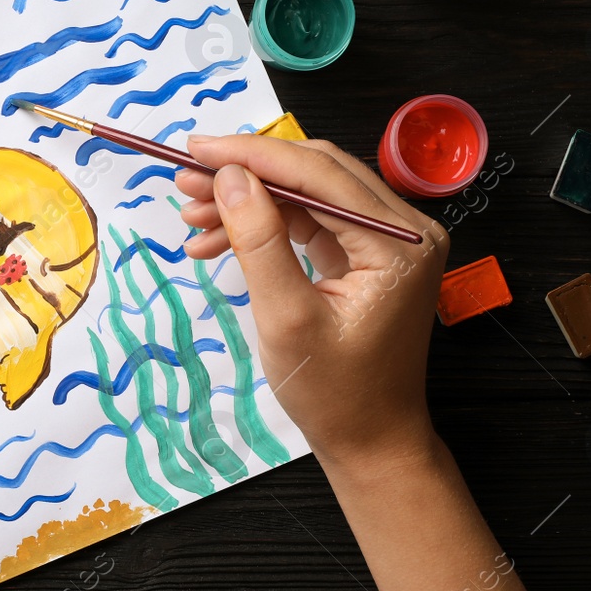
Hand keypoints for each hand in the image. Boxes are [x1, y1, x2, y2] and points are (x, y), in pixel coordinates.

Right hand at [176, 136, 448, 473]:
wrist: (370, 441)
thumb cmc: (336, 394)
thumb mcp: (287, 319)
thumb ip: (259, 243)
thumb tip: (228, 178)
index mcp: (399, 242)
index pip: (318, 173)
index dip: (251, 156)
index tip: (195, 149)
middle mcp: (405, 230)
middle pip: (314, 173)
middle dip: (245, 174)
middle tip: (186, 181)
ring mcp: (388, 240)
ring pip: (307, 193)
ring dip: (249, 200)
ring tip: (191, 215)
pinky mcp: (368, 254)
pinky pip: (311, 220)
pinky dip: (264, 224)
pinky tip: (215, 239)